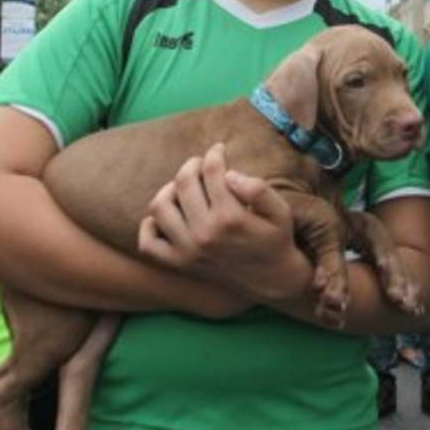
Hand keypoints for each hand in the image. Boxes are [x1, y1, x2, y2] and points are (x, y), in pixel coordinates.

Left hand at [138, 143, 313, 303]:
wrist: (272, 280)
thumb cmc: (276, 240)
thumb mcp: (280, 212)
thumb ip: (258, 190)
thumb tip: (230, 174)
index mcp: (230, 217)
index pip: (211, 172)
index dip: (214, 154)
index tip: (219, 148)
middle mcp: (205, 233)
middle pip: (183, 183)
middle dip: (192, 165)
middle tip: (201, 163)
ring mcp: (188, 250)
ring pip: (160, 207)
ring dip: (169, 188)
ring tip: (184, 186)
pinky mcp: (180, 264)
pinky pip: (149, 243)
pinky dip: (150, 225)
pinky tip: (167, 215)